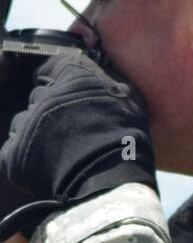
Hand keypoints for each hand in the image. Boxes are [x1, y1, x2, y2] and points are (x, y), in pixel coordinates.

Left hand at [0, 50, 155, 223]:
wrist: (113, 185)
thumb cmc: (128, 144)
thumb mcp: (129, 99)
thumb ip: (107, 77)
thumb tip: (95, 58)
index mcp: (72, 77)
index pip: (51, 65)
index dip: (57, 78)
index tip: (64, 91)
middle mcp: (45, 95)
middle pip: (37, 96)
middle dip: (49, 110)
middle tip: (70, 130)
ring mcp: (27, 125)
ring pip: (24, 123)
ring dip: (36, 134)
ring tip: (59, 154)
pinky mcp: (14, 155)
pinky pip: (14, 152)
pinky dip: (26, 160)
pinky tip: (47, 168)